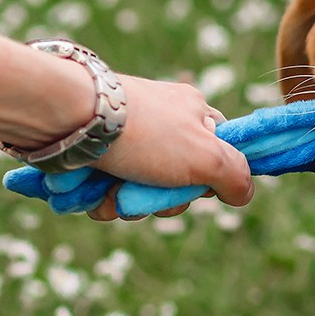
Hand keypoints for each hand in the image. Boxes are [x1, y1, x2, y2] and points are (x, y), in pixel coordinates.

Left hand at [88, 77, 253, 222]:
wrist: (70, 119)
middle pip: (176, 180)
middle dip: (161, 200)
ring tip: (112, 195)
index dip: (209, 178)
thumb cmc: (145, 134)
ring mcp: (125, 138)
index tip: (196, 187)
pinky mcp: (93, 151)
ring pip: (138, 189)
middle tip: (149, 196)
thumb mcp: (206, 156)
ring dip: (126, 203)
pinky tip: (92, 193)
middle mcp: (161, 122)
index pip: (218, 150)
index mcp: (193, 112)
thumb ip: (234, 175)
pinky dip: (100, 198)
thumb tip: (244, 194)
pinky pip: (105, 188)